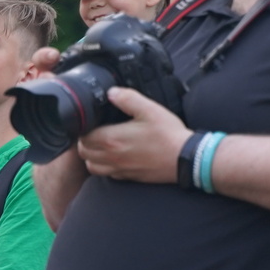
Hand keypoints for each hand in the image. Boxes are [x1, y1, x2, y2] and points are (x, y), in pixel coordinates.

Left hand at [74, 87, 190, 183]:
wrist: (186, 158)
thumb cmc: (169, 135)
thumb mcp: (150, 110)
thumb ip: (128, 99)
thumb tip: (111, 92)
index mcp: (112, 139)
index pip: (83, 136)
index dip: (83, 129)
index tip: (91, 123)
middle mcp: (111, 157)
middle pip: (83, 152)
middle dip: (85, 141)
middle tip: (94, 132)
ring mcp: (119, 169)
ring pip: (91, 166)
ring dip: (91, 156)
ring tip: (100, 146)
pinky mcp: (127, 177)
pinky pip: (106, 175)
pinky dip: (103, 167)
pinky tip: (113, 157)